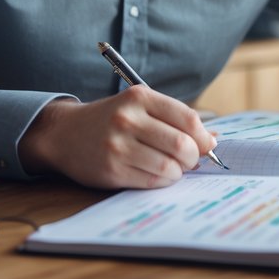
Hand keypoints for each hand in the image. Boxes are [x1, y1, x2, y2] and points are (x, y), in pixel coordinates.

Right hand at [18, 85, 217, 188]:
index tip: (206, 145)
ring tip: (172, 168)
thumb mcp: (139, 107)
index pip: (187, 118)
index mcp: (139, 97)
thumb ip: (174, 119)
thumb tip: (213, 140)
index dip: (203, 136)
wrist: (64, 134)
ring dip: (178, 172)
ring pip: (169, 166)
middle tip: (190, 160)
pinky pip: (152, 181)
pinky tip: (157, 174)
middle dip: (193, 157)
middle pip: (181, 144)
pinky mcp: (111, 169)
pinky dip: (162, 181)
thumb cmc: (111, 120)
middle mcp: (128, 119)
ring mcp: (118, 145)